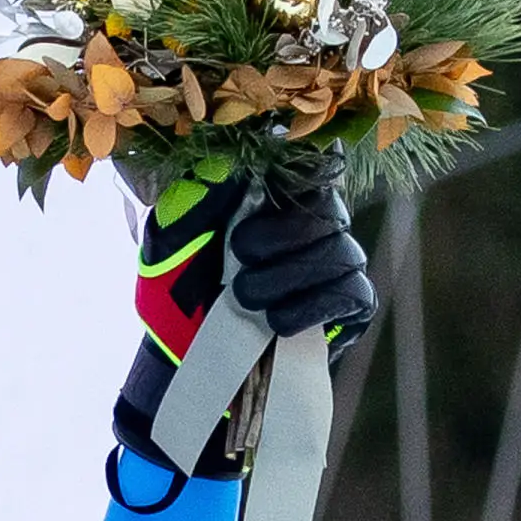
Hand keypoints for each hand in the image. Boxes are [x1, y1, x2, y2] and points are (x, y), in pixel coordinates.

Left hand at [112, 163, 377, 478]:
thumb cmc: (176, 288)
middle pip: (328, 212)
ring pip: (341, 253)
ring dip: (292, 277)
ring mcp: (337, 262)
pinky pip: (352, 294)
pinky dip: (314, 308)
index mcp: (278, 194)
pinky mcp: (350, 305)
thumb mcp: (167, 243)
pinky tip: (278, 323)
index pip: (311, 166)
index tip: (244, 225)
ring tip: (248, 300)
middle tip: (239, 261)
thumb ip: (191, 204)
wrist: (180, 354)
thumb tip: (224, 166)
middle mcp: (317, 222)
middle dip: (283, 238)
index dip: (286, 190)